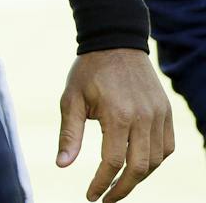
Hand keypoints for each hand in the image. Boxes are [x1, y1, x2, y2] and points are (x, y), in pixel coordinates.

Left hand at [56, 49, 173, 201]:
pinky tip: (138, 166)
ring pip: (155, 161)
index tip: (91, 196)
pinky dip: (154, 162)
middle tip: (106, 198)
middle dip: (122, 188)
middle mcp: (143, 117)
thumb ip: (69, 134)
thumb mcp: (71, 99)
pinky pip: (166, 147)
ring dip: (139, 178)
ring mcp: (159, 115)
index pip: (113, 162)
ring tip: (119, 184)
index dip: (102, 183)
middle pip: (139, 168)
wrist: (115, 43)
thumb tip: (62, 166)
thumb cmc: (88, 71)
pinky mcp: (166, 113)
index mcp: (118, 114)